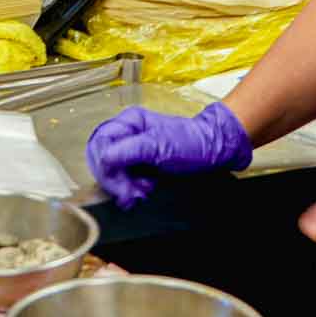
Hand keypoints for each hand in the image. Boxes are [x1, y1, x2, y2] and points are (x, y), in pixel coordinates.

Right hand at [85, 104, 251, 208]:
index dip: (105, 167)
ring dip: (124, 187)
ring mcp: (134, 150)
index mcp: (129, 122)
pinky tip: (143, 192)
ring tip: (141, 193)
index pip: (100, 144)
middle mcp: (128, 134)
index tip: (119, 186)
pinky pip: (125, 179)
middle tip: (130, 194)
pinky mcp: (141, 164)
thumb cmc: (192, 142)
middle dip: (115, 181)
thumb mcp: (160, 145)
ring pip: (113, 173)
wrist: (215, 151)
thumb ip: (130, 150)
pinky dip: (131, 190)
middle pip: (103, 160)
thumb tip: (105, 159)